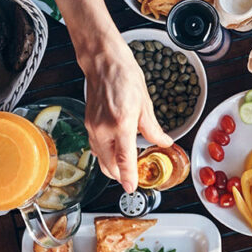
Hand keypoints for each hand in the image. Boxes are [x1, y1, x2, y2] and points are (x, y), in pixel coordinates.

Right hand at [82, 40, 172, 191]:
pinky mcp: (88, 124)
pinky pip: (96, 147)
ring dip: (112, 166)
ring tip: (127, 167)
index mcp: (121, 123)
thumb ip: (154, 129)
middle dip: (121, 176)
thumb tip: (164, 142)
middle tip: (134, 178)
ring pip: (101, 158)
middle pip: (109, 165)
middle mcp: (103, 128)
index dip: (128, 176)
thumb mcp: (145, 104)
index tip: (132, 188)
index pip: (124, 159)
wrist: (103, 63)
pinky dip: (105, 154)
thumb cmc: (125, 77)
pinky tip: (116, 152)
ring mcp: (93, 127)